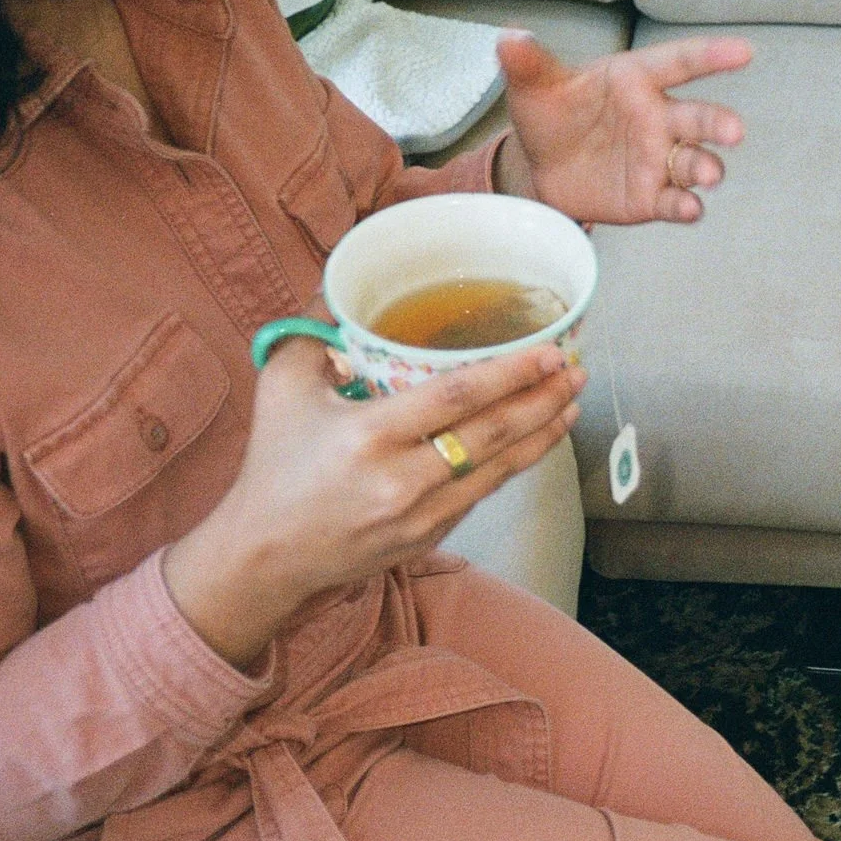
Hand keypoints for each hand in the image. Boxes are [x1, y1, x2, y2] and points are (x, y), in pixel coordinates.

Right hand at [162, 340, 585, 667]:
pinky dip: (512, 464)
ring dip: (541, 435)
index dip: (511, 374)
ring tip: (570, 402)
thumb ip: (315, 333)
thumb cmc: (274, 463)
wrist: (265, 554)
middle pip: (492, 435)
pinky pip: (482, 492)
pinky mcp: (429, 536)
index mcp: (368, 436)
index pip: (458, 398)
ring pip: (499, 469)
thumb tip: (344, 286)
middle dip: (542, 400)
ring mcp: (420, 514)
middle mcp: (401, 479)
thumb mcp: (282, 387)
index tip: (549, 353)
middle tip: (575, 371)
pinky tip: (533, 439)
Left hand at [494, 32, 751, 224]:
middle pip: (698, 117)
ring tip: (708, 176)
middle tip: (734, 132)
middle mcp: (658, 118)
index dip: (712, 56)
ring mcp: (659, 159)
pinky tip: (689, 208)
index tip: (744, 52)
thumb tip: (509, 37)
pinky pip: (674, 201)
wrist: (541, 169)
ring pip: (694, 162)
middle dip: (718, 124)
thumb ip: (528, 63)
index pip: (679, 63)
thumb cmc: (550, 116)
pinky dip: (685, 206)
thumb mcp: (534, 87)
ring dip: (706, 168)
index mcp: (636, 79)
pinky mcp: (652, 197)